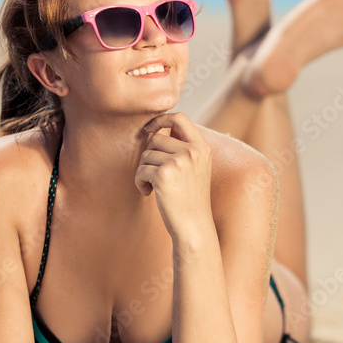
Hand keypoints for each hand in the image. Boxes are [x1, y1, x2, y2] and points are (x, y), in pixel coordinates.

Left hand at [135, 113, 212, 238]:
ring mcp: (179, 162)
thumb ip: (184, 146)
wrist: (194, 225)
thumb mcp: (197, 167)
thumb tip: (160, 126)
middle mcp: (192, 151)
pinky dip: (140, 182)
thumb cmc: (191, 197)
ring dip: (144, 170)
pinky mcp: (164, 175)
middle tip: (154, 172)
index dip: (161, 118)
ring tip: (153, 185)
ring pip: (146, 154)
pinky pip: (141, 170)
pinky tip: (149, 193)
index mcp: (202, 147)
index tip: (149, 129)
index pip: (180, 117)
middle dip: (149, 154)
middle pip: (157, 137)